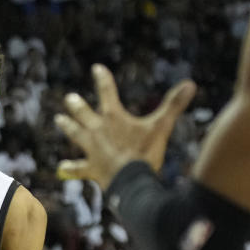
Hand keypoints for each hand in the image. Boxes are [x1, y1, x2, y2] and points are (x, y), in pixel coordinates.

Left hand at [55, 64, 195, 188]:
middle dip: (77, 105)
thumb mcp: (161, 127)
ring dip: (67, 126)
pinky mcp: (90, 168)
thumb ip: (174, 104)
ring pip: (75, 135)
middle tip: (69, 98)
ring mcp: (91, 150)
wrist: (130, 181)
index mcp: (113, 117)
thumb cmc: (145, 153)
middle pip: (84, 113)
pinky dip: (70, 168)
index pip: (107, 91)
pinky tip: (62, 168)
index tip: (96, 68)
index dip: (102, 79)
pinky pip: (77, 168)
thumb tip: (191, 83)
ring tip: (58, 119)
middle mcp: (97, 131)